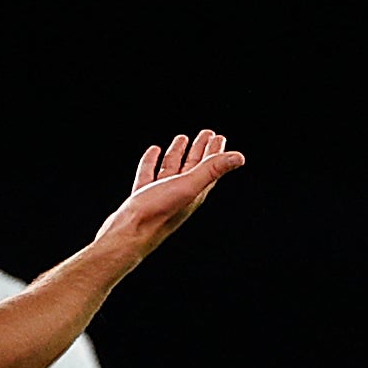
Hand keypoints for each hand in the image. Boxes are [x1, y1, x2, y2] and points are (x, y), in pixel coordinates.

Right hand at [94, 132, 244, 259]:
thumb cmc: (158, 213)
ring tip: (182, 138)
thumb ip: (212, 170)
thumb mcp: (188, 186)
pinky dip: (152, 161)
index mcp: (194, 192)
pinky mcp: (142, 197)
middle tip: (206, 134)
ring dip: (178, 153)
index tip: (219, 137)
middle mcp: (180, 194)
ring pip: (172, 169)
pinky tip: (153, 151)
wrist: (128, 234)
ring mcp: (160, 195)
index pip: (210, 168)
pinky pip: (149, 174)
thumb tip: (239, 157)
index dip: (216, 152)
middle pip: (194, 167)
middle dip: (201, 149)